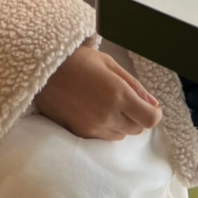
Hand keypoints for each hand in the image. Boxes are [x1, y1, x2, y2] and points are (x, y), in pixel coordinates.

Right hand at [34, 45, 161, 139]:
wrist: (43, 71)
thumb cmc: (77, 60)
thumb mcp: (109, 63)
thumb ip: (134, 85)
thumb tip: (153, 103)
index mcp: (118, 94)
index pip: (150, 119)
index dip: (154, 113)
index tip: (149, 105)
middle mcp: (107, 114)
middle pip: (137, 129)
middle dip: (137, 116)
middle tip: (124, 98)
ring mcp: (93, 127)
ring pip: (121, 135)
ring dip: (121, 122)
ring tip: (106, 102)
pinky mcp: (80, 133)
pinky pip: (104, 137)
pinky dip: (106, 127)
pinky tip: (95, 110)